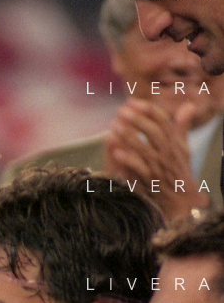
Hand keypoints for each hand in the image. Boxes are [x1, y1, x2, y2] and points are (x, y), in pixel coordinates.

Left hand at [104, 99, 208, 220]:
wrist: (182, 201)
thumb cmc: (180, 173)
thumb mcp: (184, 148)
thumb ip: (182, 127)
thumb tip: (188, 105)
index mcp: (175, 143)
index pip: (163, 121)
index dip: (148, 110)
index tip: (132, 101)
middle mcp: (169, 153)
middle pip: (153, 132)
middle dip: (137, 119)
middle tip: (121, 110)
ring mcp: (160, 167)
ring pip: (144, 149)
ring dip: (129, 136)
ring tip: (114, 126)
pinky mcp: (151, 181)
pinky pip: (139, 169)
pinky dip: (128, 160)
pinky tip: (116, 152)